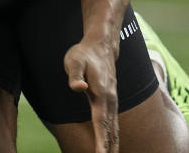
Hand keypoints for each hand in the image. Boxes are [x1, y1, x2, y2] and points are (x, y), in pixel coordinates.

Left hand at [64, 38, 119, 152]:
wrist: (101, 46)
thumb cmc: (84, 54)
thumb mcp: (74, 61)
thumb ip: (75, 75)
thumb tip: (78, 88)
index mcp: (100, 94)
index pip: (100, 122)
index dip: (101, 140)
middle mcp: (109, 100)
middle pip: (110, 130)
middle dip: (109, 149)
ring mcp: (112, 101)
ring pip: (114, 128)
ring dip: (113, 146)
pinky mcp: (111, 101)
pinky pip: (113, 124)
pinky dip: (113, 137)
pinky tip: (112, 146)